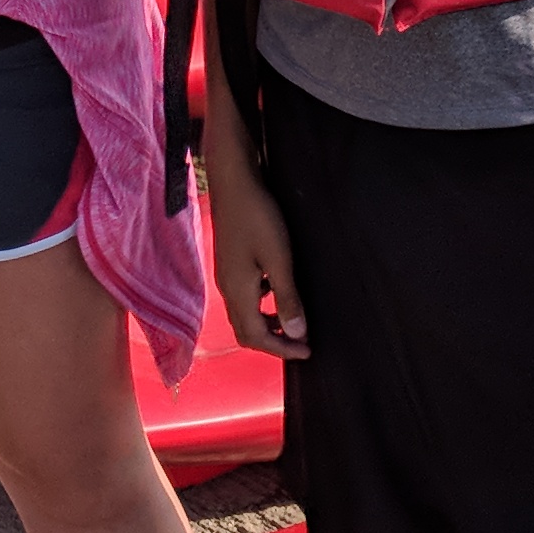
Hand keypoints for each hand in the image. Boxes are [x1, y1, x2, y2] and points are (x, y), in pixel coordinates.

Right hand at [200, 150, 308, 359]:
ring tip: (293, 321)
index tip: (307, 351)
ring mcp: (226, 275)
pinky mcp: (230, 263)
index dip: (281, 349)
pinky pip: (243, 297)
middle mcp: (227, 288)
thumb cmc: (258, 217)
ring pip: (244, 315)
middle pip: (245, 331)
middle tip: (300, 343)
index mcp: (238, 292)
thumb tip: (297, 333)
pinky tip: (277, 290)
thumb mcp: (279, 259)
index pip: (255, 338)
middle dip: (272, 342)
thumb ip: (287, 297)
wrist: (234, 182)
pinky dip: (261, 305)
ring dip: (267, 324)